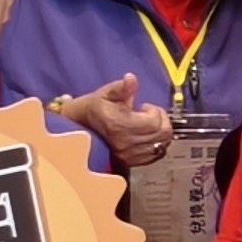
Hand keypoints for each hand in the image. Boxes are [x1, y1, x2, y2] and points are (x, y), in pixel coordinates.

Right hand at [52, 71, 175, 170]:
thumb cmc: (93, 109)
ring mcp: (129, 155)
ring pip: (161, 146)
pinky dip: (158, 145)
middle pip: (162, 134)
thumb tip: (131, 79)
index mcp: (120, 125)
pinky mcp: (130, 162)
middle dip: (162, 120)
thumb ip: (122, 87)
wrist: (78, 129)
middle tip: (151, 114)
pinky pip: (155, 156)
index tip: (145, 106)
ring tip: (149, 124)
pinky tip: (148, 136)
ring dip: (161, 133)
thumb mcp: (106, 93)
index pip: (154, 122)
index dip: (155, 111)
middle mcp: (126, 143)